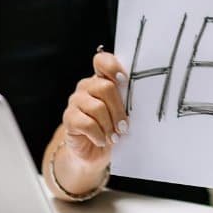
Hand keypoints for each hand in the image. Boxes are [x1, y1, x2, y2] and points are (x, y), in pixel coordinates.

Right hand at [60, 51, 129, 169]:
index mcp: (101, 80)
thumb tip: (143, 98)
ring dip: (109, 125)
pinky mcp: (69, 119)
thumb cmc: (112, 129)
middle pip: (105, 87)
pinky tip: (102, 141)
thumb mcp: (123, 113)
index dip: (113, 67)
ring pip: (97, 107)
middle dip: (118, 109)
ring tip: (115, 137)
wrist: (94, 152)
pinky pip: (86, 123)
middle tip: (124, 126)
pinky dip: (98, 135)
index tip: (124, 81)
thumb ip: (128, 100)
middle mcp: (86, 87)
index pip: (102, 61)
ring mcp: (75, 101)